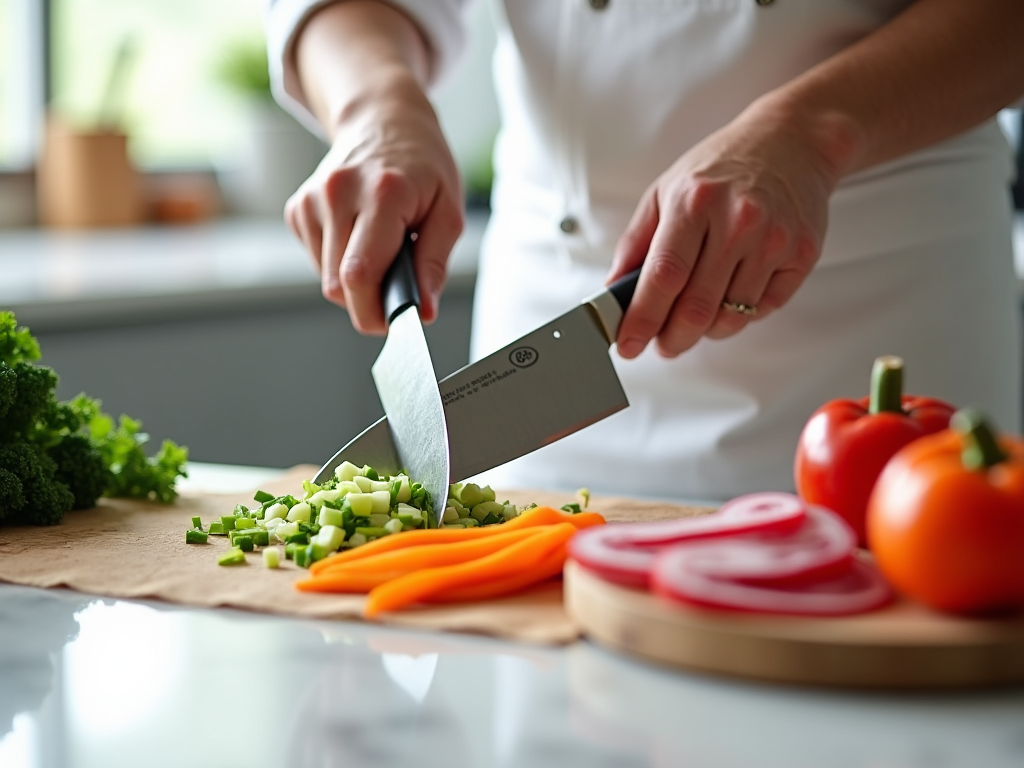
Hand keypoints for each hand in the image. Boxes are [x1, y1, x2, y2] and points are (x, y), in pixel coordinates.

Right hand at [285, 79, 463, 333]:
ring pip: (325, 279)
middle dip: (368, 302)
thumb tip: (423, 311)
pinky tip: (358, 238)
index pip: (360, 273)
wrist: (383, 121)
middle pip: (338, 284)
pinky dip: (338, 264)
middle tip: (396, 291)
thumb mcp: (448, 211)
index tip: (393, 323)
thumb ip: (434, 263)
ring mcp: (312, 199)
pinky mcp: (297, 208)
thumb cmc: (422, 167)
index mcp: (382, 193)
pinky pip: (316, 262)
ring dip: (355, 282)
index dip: (374, 311)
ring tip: (381, 251)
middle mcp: (339, 193)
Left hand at [607, 98, 848, 358]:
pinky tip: (731, 295)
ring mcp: (773, 240)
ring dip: (706, 331)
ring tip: (696, 316)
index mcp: (694, 202)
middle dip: (672, 339)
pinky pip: (763, 309)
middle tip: (662, 345)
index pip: (663, 276)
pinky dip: (741, 314)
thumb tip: (614, 291)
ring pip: (732, 317)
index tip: (628, 344)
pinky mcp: (802, 254)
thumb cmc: (724, 165)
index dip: (642, 319)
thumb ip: (637, 242)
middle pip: (697, 307)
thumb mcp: (666, 190)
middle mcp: (737, 221)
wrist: (793, 140)